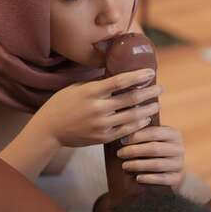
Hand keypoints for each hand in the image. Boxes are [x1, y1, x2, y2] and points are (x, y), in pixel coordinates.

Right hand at [33, 69, 161, 147]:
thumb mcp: (77, 88)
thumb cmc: (63, 103)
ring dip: (148, 110)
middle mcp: (97, 108)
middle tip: (160, 88)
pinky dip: (138, 125)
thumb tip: (119, 74)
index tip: (151, 73)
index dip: (138, 76)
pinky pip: (125, 131)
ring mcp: (101, 125)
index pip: (120, 81)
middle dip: (149, 93)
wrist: (50, 129)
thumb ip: (98, 83)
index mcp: (91, 91)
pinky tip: (145, 119)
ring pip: (132, 116)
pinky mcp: (102, 138)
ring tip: (157, 104)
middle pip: (131, 99)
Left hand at [115, 125, 185, 188]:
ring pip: (157, 164)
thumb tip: (122, 129)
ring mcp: (179, 164)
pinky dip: (149, 178)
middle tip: (120, 153)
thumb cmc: (158, 151)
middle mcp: (179, 148)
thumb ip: (144, 133)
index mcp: (174, 134)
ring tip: (124, 166)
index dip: (137, 136)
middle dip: (134, 151)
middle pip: (154, 148)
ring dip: (138, 165)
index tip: (122, 140)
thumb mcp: (155, 140)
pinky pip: (163, 179)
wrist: (174, 172)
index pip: (154, 132)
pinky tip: (137, 178)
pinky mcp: (177, 178)